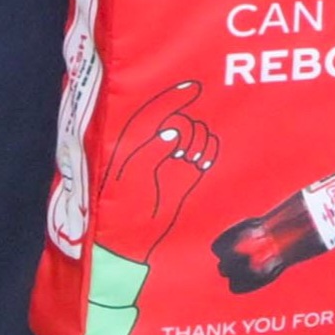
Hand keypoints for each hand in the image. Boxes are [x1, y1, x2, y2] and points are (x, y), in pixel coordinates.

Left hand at [95, 80, 215, 261]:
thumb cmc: (125, 213)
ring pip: (195, 133)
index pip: (153, 113)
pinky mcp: (190, 172)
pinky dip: (208, 150)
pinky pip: (207, 149)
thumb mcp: (131, 181)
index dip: (171, 99)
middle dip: (186, 129)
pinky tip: (201, 162)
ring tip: (190, 162)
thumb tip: (172, 132)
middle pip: (179, 120)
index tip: (193, 87)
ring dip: (197, 142)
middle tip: (182, 154)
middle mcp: (154, 146)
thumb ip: (150, 153)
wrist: (135, 246)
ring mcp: (173, 158)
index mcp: (132, 145)